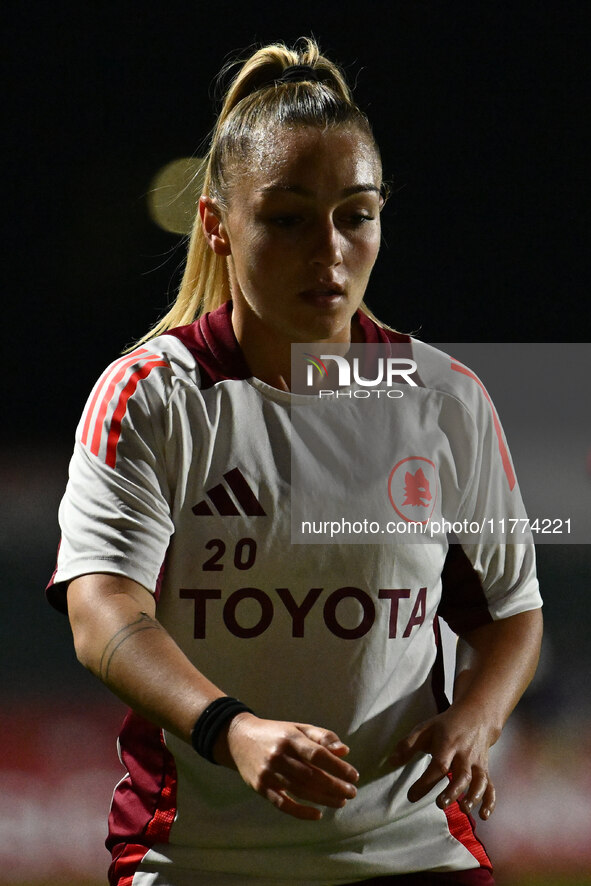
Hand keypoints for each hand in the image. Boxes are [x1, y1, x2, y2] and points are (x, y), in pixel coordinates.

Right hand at [216, 714, 358, 819]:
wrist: (238, 738)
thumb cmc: (276, 733)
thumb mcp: (297, 728)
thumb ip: (322, 737)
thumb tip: (344, 751)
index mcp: (290, 737)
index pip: (317, 754)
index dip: (337, 766)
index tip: (354, 776)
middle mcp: (279, 755)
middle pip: (311, 775)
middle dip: (334, 786)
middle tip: (352, 792)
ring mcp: (268, 773)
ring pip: (300, 790)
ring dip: (323, 799)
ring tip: (341, 802)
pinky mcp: (260, 787)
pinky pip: (282, 804)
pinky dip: (300, 811)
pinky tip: (317, 814)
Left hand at [388, 706, 495, 820]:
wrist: (475, 716)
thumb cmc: (445, 726)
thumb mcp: (424, 729)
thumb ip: (407, 745)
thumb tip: (390, 762)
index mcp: (448, 744)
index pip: (438, 765)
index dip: (425, 781)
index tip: (411, 796)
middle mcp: (465, 755)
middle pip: (462, 774)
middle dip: (452, 791)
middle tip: (440, 805)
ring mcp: (477, 763)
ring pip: (479, 781)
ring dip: (473, 796)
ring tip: (464, 810)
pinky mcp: (485, 770)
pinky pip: (491, 786)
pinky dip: (490, 801)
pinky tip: (484, 816)